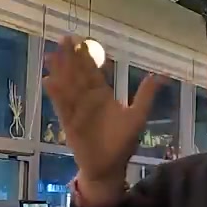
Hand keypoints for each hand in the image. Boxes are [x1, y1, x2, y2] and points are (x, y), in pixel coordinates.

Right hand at [44, 36, 159, 198]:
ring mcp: (77, 111)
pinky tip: (48, 81)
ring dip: (60, 71)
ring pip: (68, 87)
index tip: (80, 41)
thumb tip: (158, 75)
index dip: (87, 57)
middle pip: (77, 74)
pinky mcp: (69, 123)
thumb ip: (145, 96)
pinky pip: (62, 107)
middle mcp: (88, 100)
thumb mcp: (137, 117)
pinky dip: (56, 94)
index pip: (93, 72)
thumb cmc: (122, 143)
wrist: (109, 167)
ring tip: (52, 55)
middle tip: (63, 39)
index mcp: (103, 96)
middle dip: (70, 58)